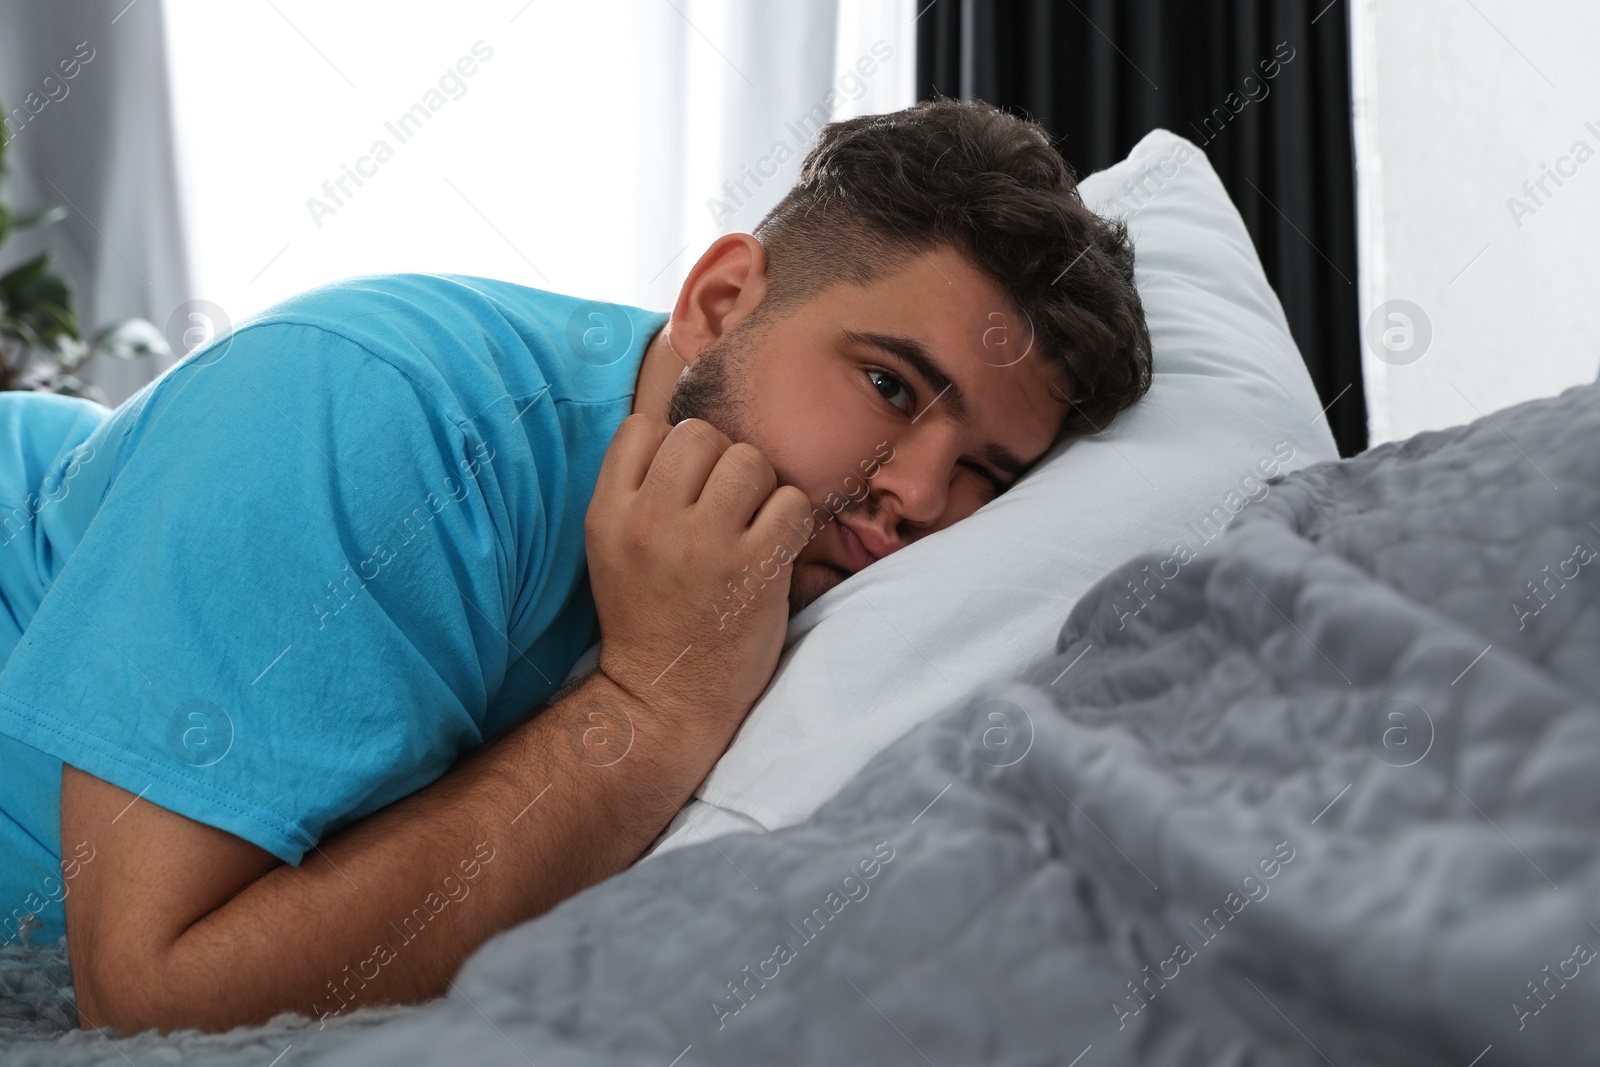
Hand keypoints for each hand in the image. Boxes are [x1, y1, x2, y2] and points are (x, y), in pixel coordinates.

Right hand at [585, 415, 811, 763]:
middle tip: (727, 504)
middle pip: (700, 433)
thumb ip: (639, 489)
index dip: (672, 446)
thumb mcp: (614, 546)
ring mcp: (702, 546)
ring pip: (750, 460)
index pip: (643, 428)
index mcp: (608, 513)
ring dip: (762, 487)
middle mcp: (650, 522)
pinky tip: (776, 548)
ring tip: (752, 525)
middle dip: (722, 460)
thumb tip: (691, 428)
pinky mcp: (753, 570)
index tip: (686, 485)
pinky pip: (791, 502)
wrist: (664, 697)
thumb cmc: (649, 615)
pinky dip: (793, 519)